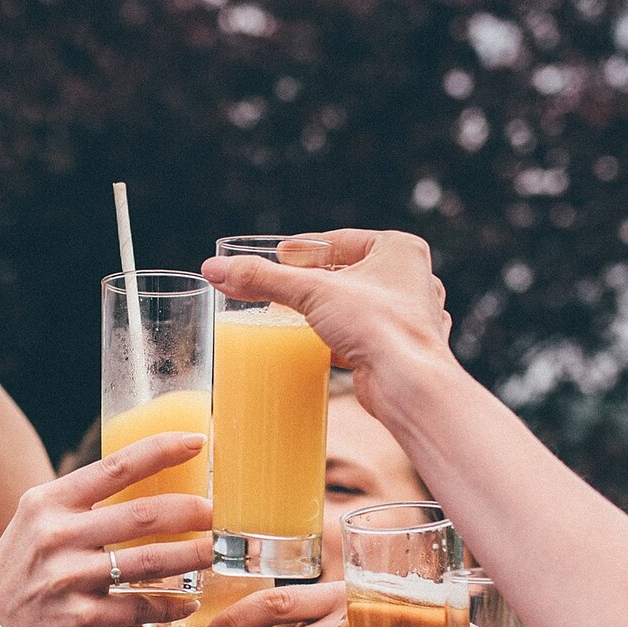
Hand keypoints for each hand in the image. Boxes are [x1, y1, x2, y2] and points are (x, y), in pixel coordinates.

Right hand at [0, 431, 212, 626]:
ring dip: (192, 557)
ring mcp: (68, 579)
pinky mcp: (80, 619)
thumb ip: (81, 505)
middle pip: (141, 515)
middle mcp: (56, 535)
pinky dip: (170, 606)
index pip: (114, 467)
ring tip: (216, 552)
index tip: (198, 442)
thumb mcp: (37, 525)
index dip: (161, 451)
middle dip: (191, 512)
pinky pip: (139, 609)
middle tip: (217, 511)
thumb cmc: (22, 574)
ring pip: (148, 563)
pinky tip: (189, 603)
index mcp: (47, 502)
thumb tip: (146, 480)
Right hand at [199, 230, 455, 399]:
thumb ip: (262, 279)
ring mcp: (408, 316)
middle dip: (312, 281)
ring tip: (291, 315)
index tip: (278, 258)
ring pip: (355, 304)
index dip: (304, 249)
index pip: (340, 241)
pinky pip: (361, 333)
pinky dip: (336, 336)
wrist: (407, 385)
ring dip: (324, 310)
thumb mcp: (310, 293)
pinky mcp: (398, 349)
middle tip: (279, 286)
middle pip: (346, 273)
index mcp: (400, 249)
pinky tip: (315, 343)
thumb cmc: (378, 326)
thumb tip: (216, 271)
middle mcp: (411, 279)